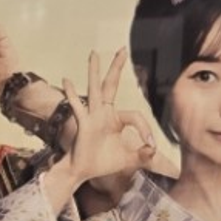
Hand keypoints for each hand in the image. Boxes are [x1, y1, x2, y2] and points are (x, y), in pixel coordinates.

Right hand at [65, 50, 157, 190]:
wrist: (83, 171)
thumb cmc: (103, 163)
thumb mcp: (129, 159)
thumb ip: (142, 155)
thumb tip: (154, 150)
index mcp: (115, 119)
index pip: (136, 116)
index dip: (146, 129)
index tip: (150, 145)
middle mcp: (103, 113)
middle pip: (110, 85)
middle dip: (116, 67)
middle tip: (122, 49)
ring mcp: (92, 116)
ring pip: (95, 89)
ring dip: (94, 71)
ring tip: (94, 53)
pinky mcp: (84, 124)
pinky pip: (78, 107)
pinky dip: (72, 94)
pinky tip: (67, 80)